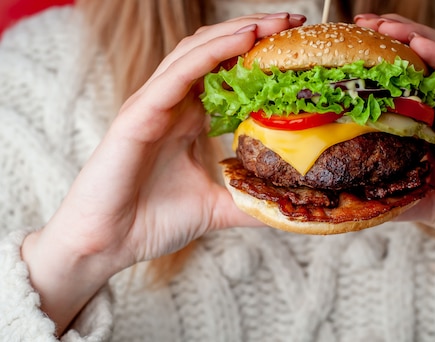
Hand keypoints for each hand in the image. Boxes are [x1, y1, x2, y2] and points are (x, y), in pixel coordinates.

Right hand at [21, 13, 305, 334]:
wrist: (106, 245)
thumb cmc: (151, 222)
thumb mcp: (214, 207)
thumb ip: (247, 201)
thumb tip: (285, 209)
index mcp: (187, 118)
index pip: (225, 71)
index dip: (259, 54)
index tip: (297, 45)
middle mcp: (170, 103)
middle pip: (214, 50)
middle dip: (255, 31)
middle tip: (294, 21)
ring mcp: (152, 105)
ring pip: (196, 52)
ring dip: (237, 32)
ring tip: (275, 22)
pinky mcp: (138, 115)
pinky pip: (177, 75)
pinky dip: (210, 54)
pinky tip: (242, 41)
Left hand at [355, 14, 434, 323]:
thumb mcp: (426, 204)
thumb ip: (394, 195)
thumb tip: (351, 196)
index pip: (406, 85)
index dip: (379, 66)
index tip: (347, 51)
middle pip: (424, 62)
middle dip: (394, 39)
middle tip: (362, 24)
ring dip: (416, 38)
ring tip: (386, 25)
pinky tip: (421, 44)